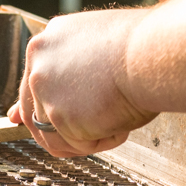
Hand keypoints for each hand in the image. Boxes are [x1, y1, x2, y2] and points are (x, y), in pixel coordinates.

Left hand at [7, 8, 157, 156]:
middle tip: (94, 129)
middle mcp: (38, 61)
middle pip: (36, 113)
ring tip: (117, 117)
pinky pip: (76, 145)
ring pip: (57, 135)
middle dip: (65, 129)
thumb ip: (72, 70)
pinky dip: (100, 141)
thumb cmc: (140, 49)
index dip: (49, 107)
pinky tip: (120, 123)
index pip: (34, 84)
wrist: (152, 52)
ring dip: (88, 136)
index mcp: (49, 40)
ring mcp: (43, 88)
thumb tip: (45, 105)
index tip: (59, 119)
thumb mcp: (98, 50)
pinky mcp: (57, 115)